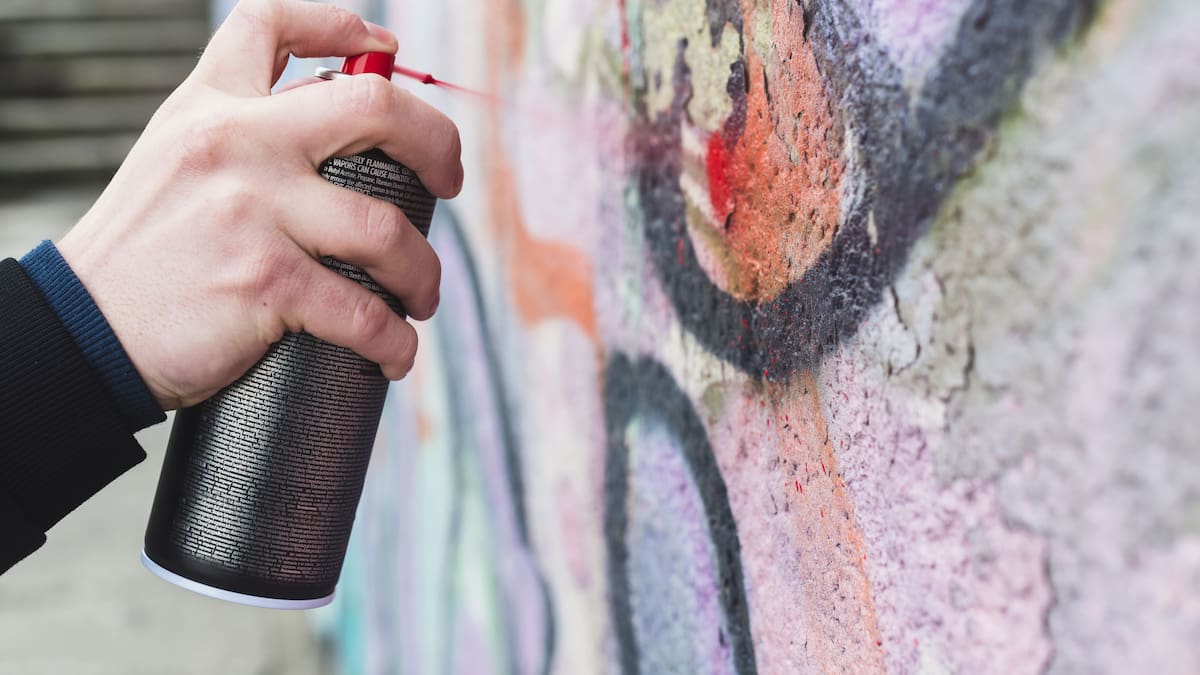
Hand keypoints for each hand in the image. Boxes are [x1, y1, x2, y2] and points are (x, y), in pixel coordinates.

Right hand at [57, 0, 462, 409]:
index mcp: (211, 107)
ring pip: (386, 229)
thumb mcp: (175, 160)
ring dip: (423, 273)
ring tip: (420, 296)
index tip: (385, 47)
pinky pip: (363, 312)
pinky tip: (395, 351)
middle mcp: (236, 143)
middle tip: (449, 183)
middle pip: (374, 107)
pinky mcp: (264, 281)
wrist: (85, 330)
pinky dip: (394, 340)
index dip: (340, 23)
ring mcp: (252, 210)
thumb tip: (334, 130)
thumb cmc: (144, 254)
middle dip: (437, 145)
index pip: (271, 24)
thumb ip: (241, 136)